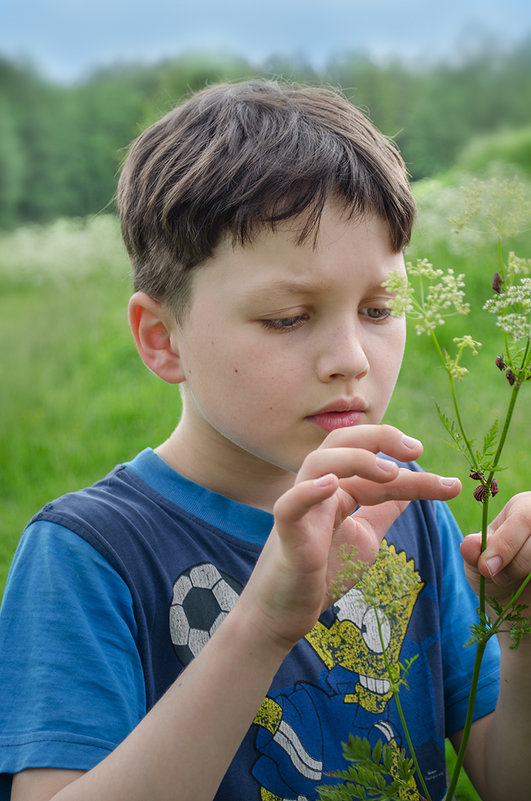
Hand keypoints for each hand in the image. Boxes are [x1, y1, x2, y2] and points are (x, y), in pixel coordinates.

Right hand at [240, 424, 460, 653]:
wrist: (286, 613)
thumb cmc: (321, 572)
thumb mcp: (364, 537)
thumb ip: (383, 511)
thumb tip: (412, 491)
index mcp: (338, 489)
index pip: (377, 467)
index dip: (415, 473)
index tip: (451, 485)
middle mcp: (318, 489)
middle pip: (341, 442)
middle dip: (379, 438)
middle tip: (416, 449)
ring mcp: (300, 508)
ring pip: (318, 462)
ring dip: (355, 459)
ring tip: (390, 472)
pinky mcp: (286, 534)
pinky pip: (290, 505)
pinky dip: (308, 491)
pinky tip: (332, 485)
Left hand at [460, 491, 530, 613]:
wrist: (518, 604)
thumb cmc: (497, 574)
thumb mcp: (478, 563)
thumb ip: (473, 553)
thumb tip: (470, 545)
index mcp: (523, 508)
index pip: (523, 519)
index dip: (505, 545)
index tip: (486, 568)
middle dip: (516, 562)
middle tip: (496, 576)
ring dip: (525, 572)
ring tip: (513, 581)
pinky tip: (527, 583)